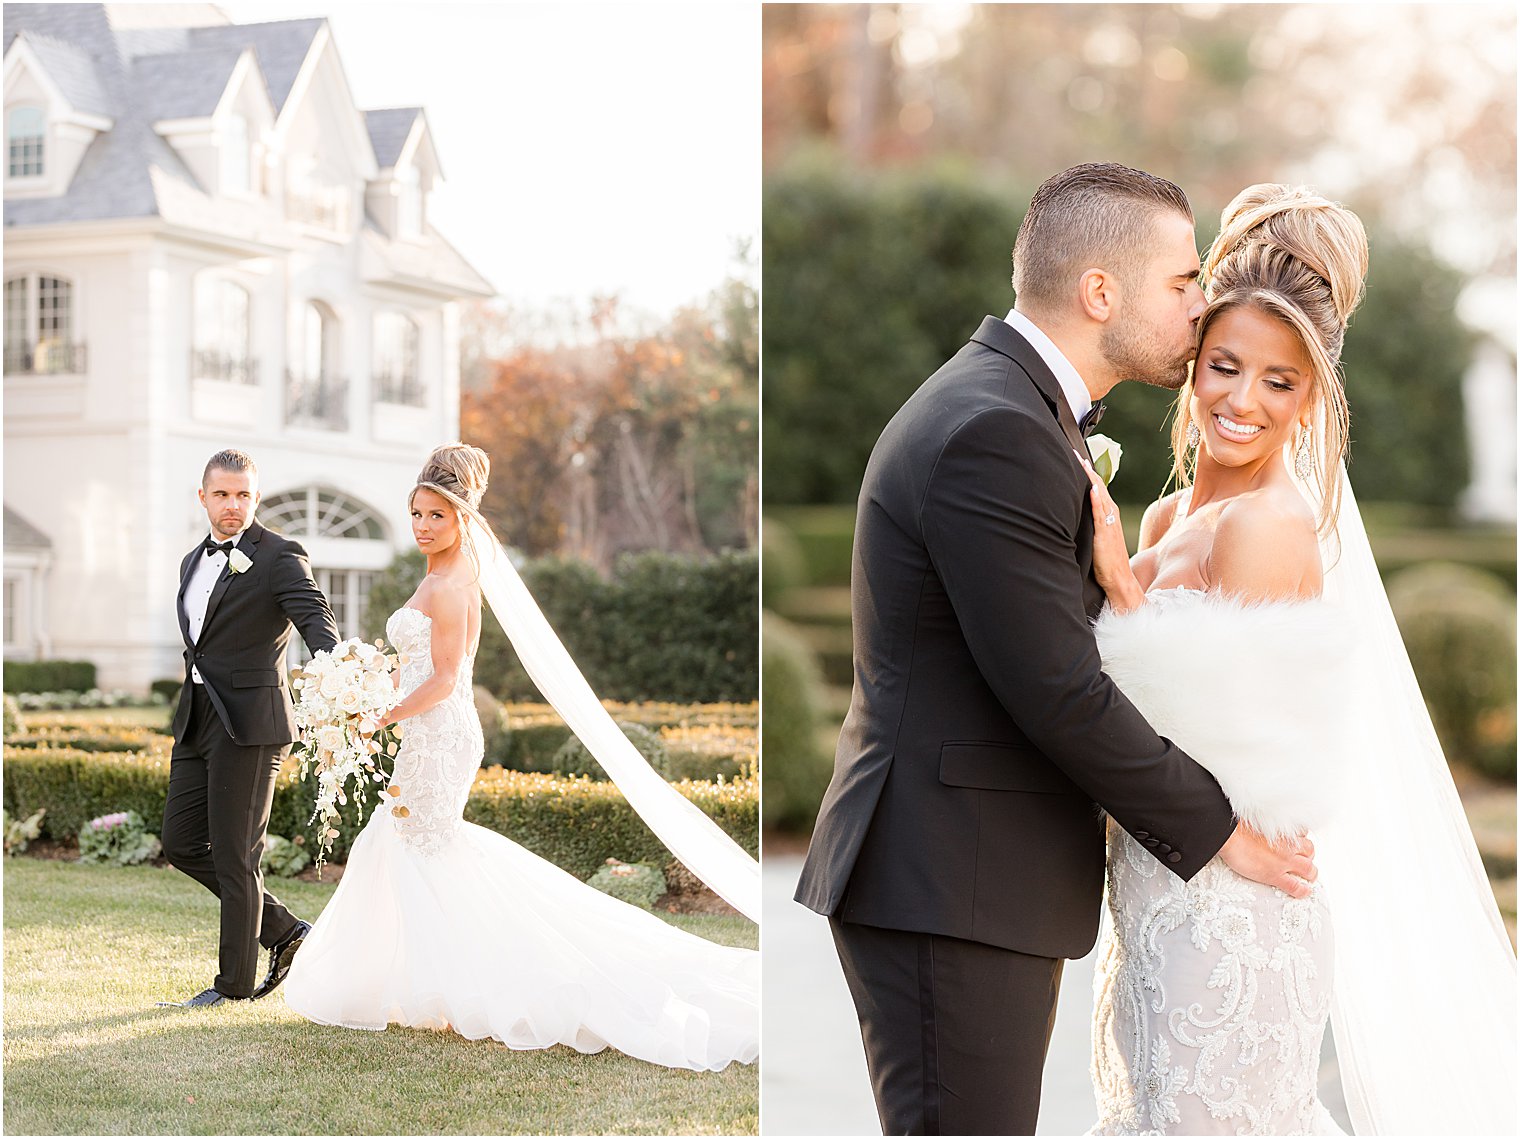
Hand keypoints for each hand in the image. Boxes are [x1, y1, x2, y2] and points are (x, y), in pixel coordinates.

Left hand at [1077, 453, 1143, 611]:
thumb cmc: (1106, 562)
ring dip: (1091, 479)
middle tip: (1075, 453)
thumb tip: (1072, 514)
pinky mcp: (1105, 534)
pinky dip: (1097, 500)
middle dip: (1087, 470)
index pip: (1096, 489)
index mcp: (1107, 515)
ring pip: (1099, 496)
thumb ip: (1089, 524)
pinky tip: (1092, 489)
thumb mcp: (1096, 538)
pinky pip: (1101, 514)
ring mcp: (1108, 524)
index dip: (1087, 474)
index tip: (1077, 459)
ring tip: (1082, 464)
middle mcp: (1110, 516)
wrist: (1118, 579)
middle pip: (1098, 487)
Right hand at [1218, 823, 1316, 898]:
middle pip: (1310, 851)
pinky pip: (1296, 887)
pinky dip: (1302, 891)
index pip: (1303, 833)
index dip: (1301, 839)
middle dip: (1309, 856)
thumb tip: (1261, 821)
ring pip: (1309, 869)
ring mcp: (1283, 861)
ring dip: (1310, 872)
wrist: (1227, 834)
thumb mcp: (1255, 817)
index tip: (1297, 842)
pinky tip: (1304, 892)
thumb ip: (1265, 821)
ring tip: (1306, 876)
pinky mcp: (1275, 875)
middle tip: (1303, 860)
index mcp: (1283, 829)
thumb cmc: (1235, 824)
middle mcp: (1287, 845)